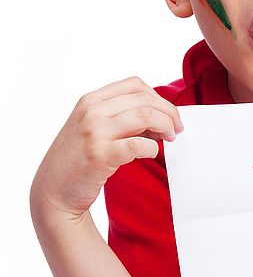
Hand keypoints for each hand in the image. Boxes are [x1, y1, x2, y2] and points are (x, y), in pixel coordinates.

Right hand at [31, 76, 183, 220]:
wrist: (52, 192)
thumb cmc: (79, 159)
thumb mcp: (93, 127)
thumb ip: (121, 116)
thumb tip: (160, 115)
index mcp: (90, 100)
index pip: (136, 84)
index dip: (158, 97)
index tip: (167, 113)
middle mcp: (91, 111)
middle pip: (146, 99)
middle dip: (170, 113)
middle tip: (177, 129)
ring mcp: (94, 132)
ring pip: (146, 116)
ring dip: (166, 127)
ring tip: (169, 138)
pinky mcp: (100, 155)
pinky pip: (139, 144)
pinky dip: (152, 148)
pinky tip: (151, 153)